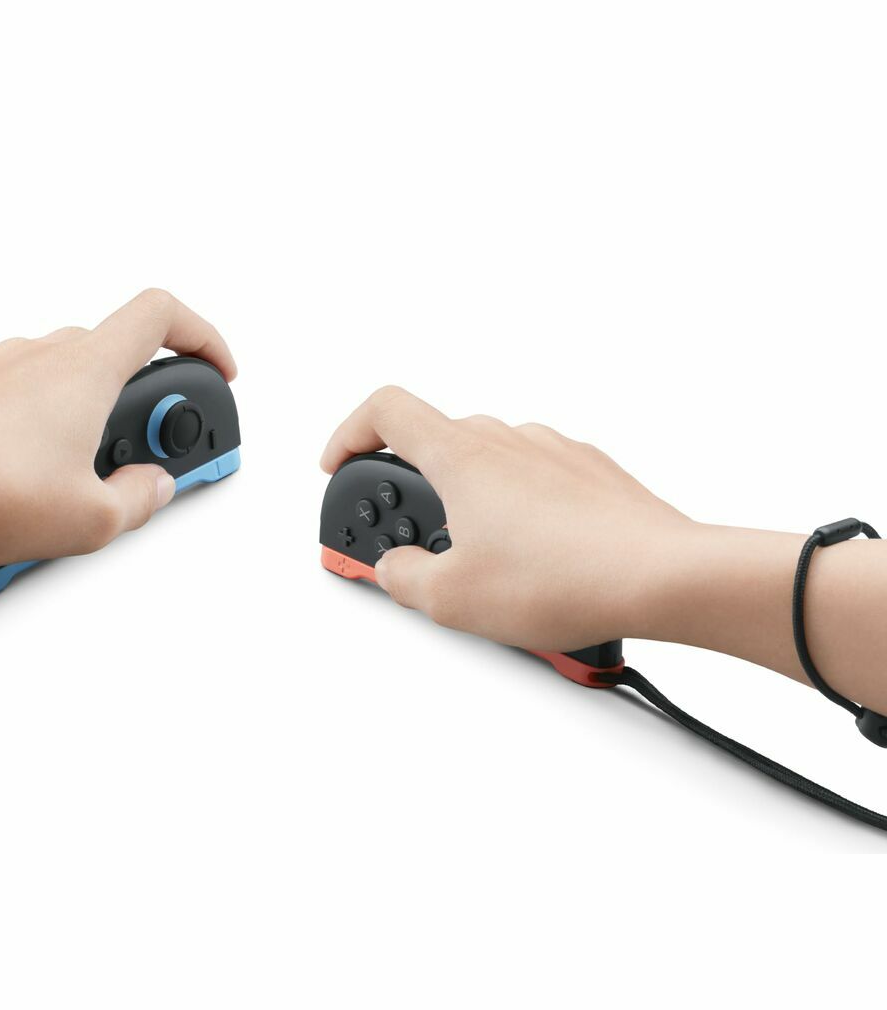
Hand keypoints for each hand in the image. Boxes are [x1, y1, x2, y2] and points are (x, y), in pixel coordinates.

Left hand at [0, 288, 236, 566]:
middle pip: (119, 356)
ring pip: (72, 383)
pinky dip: (50, 436)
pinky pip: (29, 404)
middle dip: (145, 409)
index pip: (162, 313)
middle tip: (147, 463)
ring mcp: (0, 371)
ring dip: (95, 425)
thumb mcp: (90, 519)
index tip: (217, 374)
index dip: (204, 337)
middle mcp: (42, 354)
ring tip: (85, 490)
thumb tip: (151, 485)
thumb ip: (140, 498)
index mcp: (85, 367)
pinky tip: (36, 490)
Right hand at [321, 385, 694, 651]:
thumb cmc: (567, 577)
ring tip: (483, 569)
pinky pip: (539, 484)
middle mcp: (508, 440)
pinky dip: (521, 516)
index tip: (341, 466)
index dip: (350, 434)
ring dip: (472, 507)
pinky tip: (534, 565)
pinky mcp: (594, 474)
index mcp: (463, 456)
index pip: (386, 410)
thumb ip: (403, 578)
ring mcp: (555, 452)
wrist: (668, 577)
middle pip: (439, 445)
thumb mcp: (453, 599)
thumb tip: (395, 568)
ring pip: (492, 467)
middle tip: (413, 546)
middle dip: (417, 496)